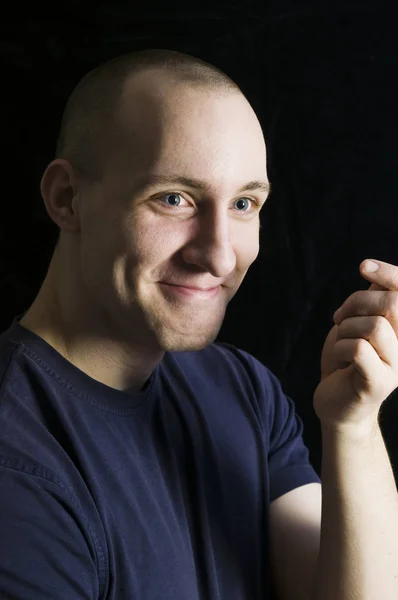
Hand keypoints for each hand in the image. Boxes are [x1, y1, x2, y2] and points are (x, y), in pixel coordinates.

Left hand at [313, 259, 397, 431]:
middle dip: (356, 303)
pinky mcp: (379, 383)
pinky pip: (359, 348)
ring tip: (340, 342)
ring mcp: (396, 366)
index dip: (389, 273)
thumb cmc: (346, 361)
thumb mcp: (357, 324)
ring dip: (345, 329)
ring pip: (375, 326)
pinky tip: (338, 359)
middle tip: (339, 317)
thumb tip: (378, 276)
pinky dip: (340, 347)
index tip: (364, 266)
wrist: (335, 404)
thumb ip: (372, 302)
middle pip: (394, 304)